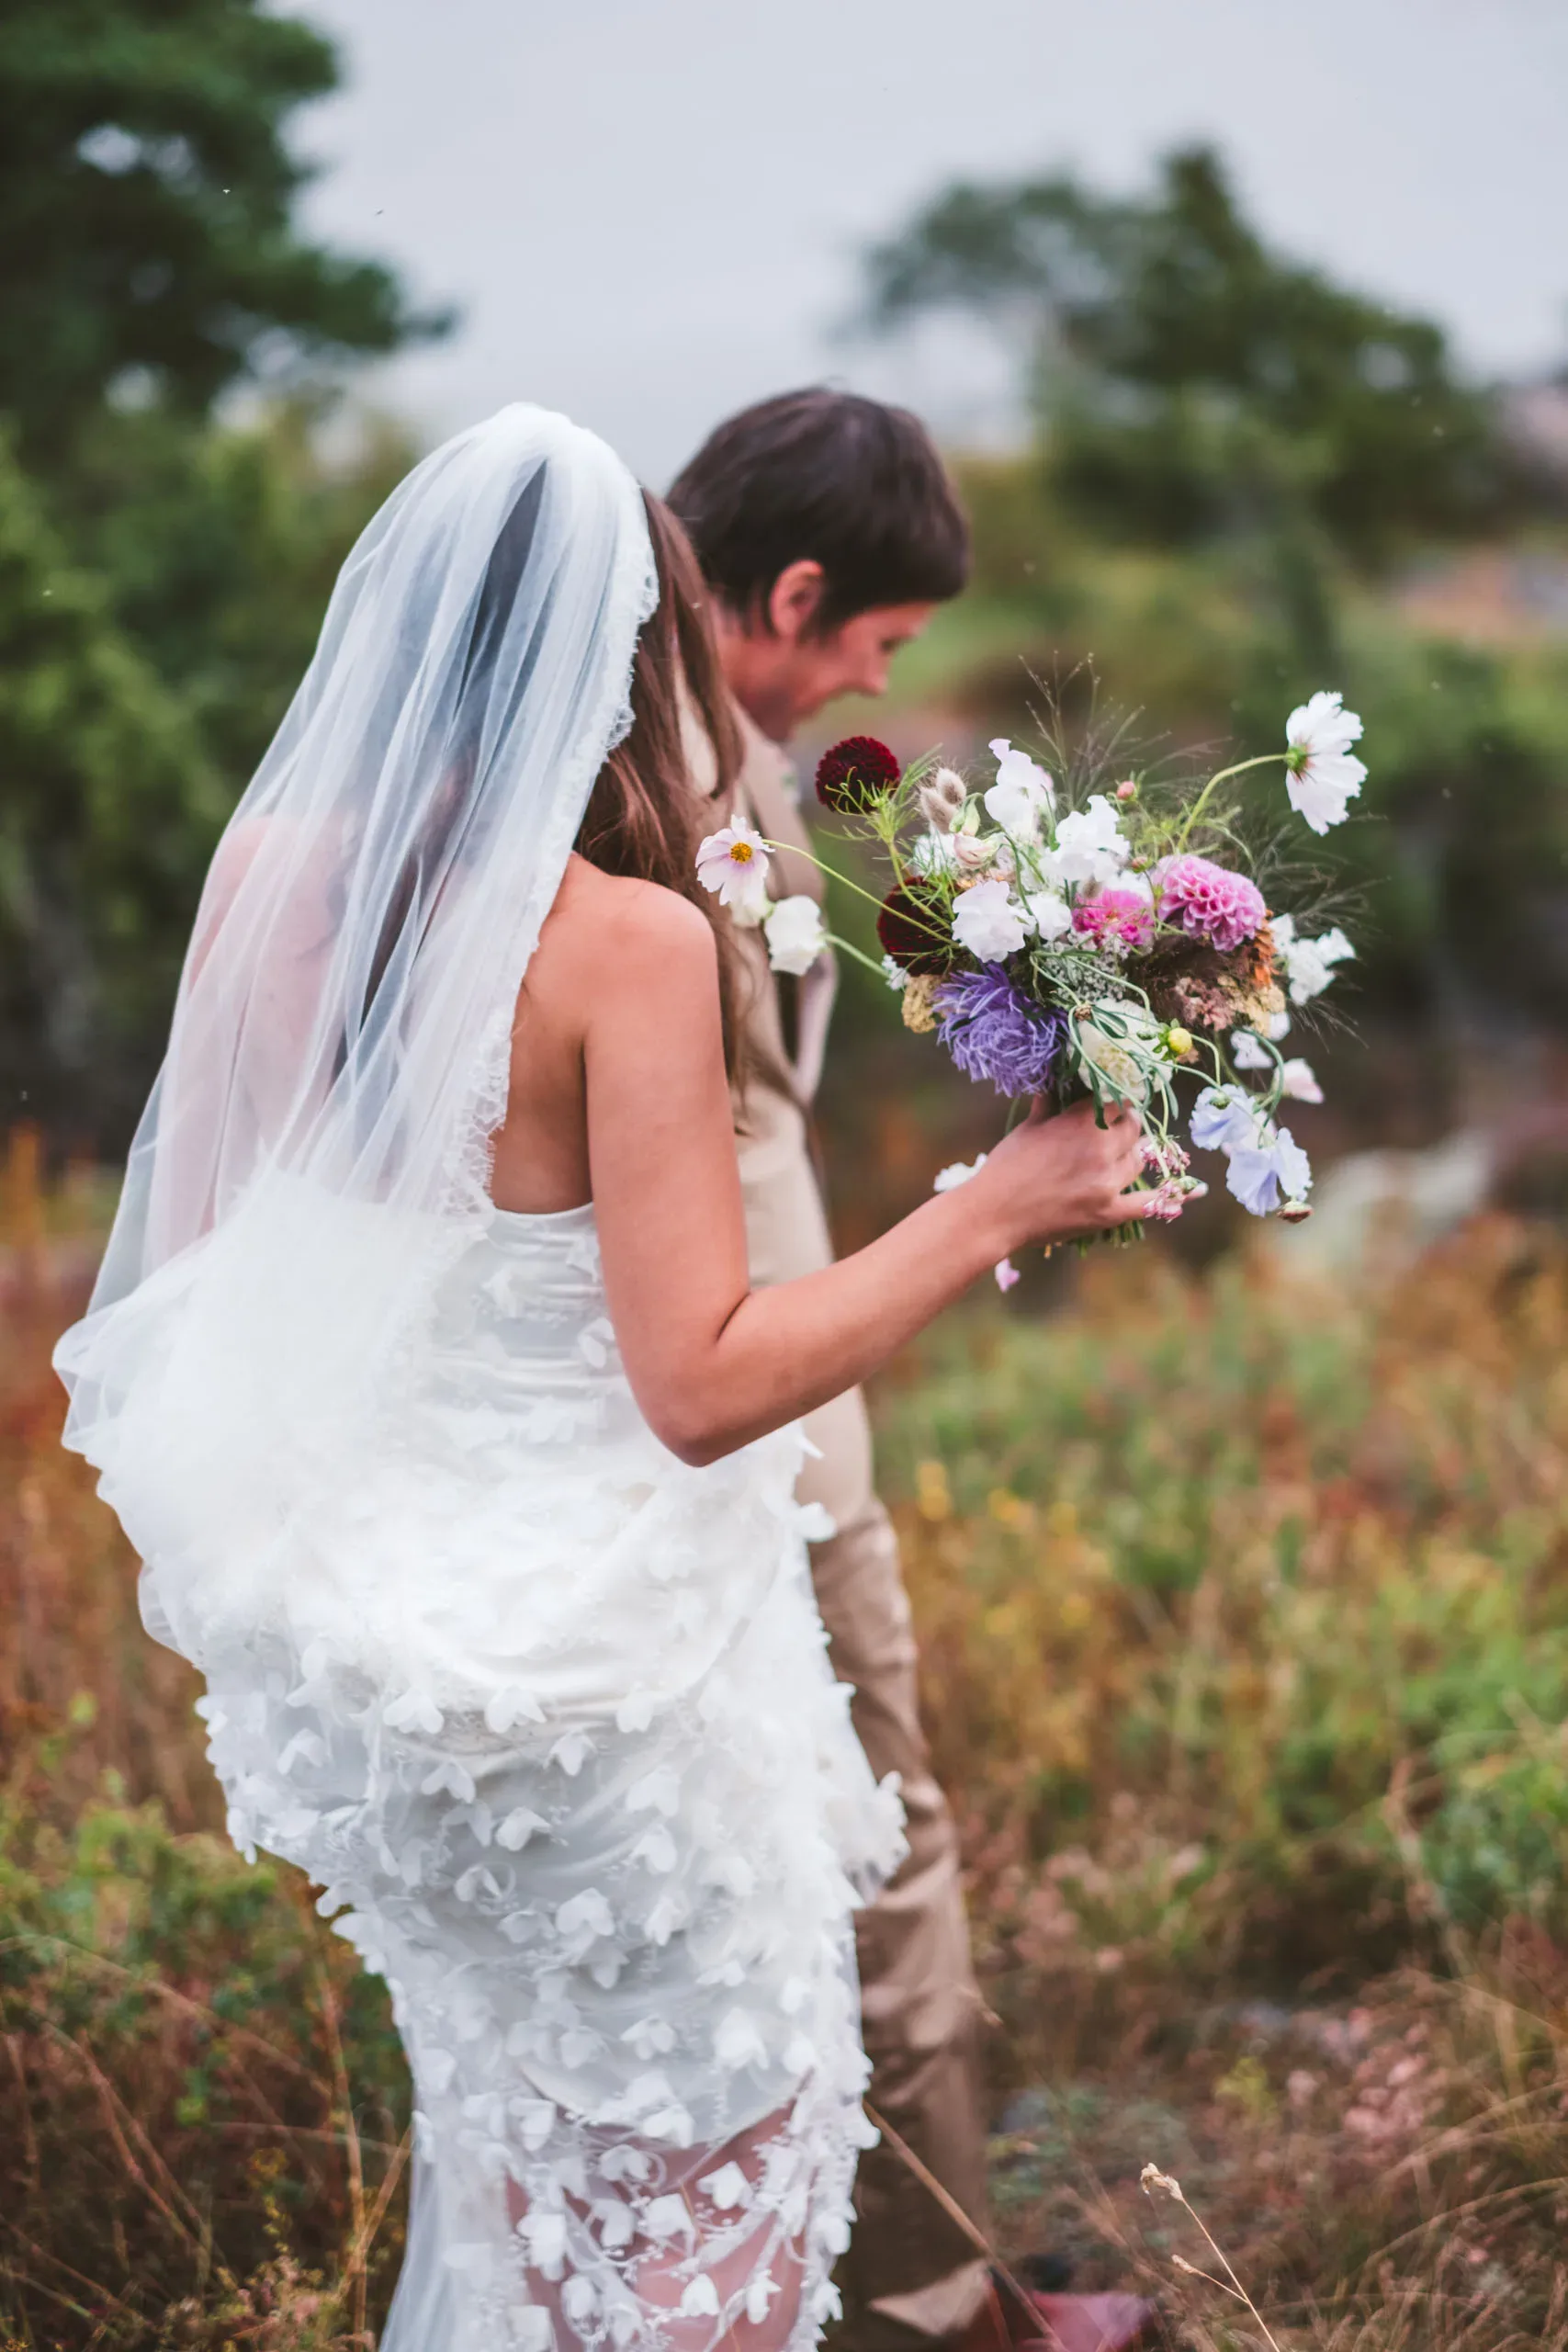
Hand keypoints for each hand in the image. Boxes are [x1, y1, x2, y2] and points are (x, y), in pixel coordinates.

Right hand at [976, 1097, 1154, 1251]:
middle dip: (1126, 1126)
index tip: (1110, 1107)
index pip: (1116, 1103)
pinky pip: (1149, 1203)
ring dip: (1132, 1155)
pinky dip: (1171, 1197)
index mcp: (1080, 1122)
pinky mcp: (1109, 1212)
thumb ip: (1048, 1108)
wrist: (994, 1213)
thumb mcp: (1027, 1130)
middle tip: (1117, 1130)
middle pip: (1133, 1129)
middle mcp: (1101, 1148)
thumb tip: (1054, 1087)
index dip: (1114, 1104)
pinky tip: (1194, 1192)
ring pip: (1138, 1160)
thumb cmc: (1005, 1167)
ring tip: (1118, 1158)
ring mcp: (1108, 1182)